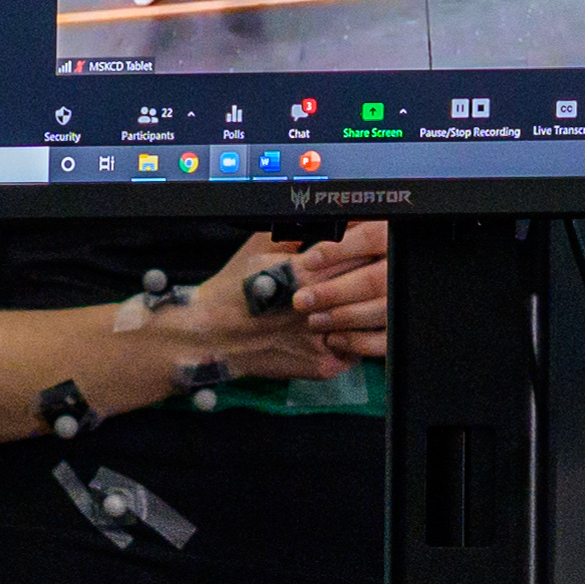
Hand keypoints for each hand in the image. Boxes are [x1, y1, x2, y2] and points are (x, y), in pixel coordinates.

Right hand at [172, 221, 384, 384]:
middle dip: (372, 276)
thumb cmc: (232, 289)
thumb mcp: (258, 247)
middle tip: (374, 270)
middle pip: (367, 286)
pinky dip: (353, 339)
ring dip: (368, 309)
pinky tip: (342, 328)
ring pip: (367, 321)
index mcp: (305, 273)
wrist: (210, 337)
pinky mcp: (324, 366)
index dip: (366, 248)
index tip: (369, 246)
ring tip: (365, 300)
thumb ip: (296, 231)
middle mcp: (317, 308)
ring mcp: (322, 340)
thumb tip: (328, 217)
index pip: (355, 254)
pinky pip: (355, 349)